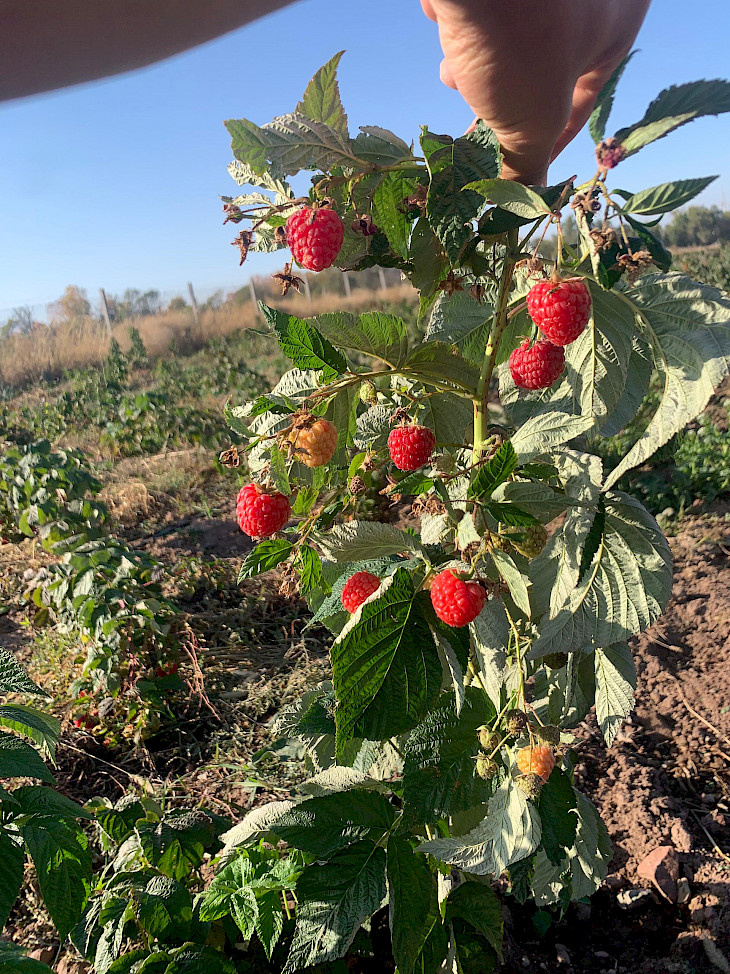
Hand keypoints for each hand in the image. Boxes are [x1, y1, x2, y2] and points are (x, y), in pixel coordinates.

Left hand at [421, 0, 650, 183]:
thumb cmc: (522, 39)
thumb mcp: (531, 120)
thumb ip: (528, 165)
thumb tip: (520, 204)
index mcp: (617, 23)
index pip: (584, 99)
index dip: (546, 144)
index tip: (515, 169)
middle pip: (540, 66)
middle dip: (499, 102)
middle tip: (473, 127)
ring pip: (505, 31)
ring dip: (473, 60)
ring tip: (453, 71)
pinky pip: (477, 1)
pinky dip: (458, 19)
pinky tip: (442, 20)